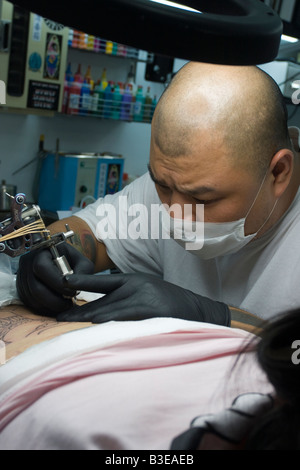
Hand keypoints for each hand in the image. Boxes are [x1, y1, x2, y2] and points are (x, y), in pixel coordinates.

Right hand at [16, 243, 93, 316]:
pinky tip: (56, 306)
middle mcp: (27, 263)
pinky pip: (30, 303)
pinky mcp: (22, 288)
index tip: (72, 292)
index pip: (42, 268)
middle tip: (69, 304)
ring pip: (32, 298)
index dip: (57, 283)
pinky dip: (44, 308)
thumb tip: (76, 286)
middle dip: (55, 300)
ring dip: (50, 306)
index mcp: (41, 252)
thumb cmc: (71, 261)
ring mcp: (22, 277)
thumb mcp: (81, 262)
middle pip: (35, 288)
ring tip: (65, 305)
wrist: (60, 261)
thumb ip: (83, 271)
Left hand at [57, 272, 230, 325]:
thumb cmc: (170, 302)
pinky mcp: (150, 316)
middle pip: (101, 302)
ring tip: (69, 327)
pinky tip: (93, 333)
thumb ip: (125, 297)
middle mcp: (137, 288)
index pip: (102, 281)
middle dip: (79, 312)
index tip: (63, 282)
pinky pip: (123, 324)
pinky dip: (107, 329)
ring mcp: (144, 302)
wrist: (198, 310)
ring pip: (108, 314)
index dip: (81, 281)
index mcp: (134, 280)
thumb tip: (97, 311)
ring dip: (88, 322)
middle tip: (59, 318)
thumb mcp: (147, 290)